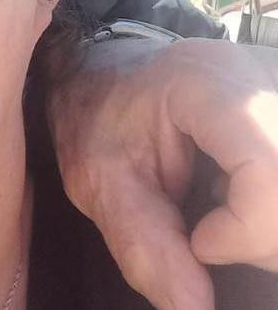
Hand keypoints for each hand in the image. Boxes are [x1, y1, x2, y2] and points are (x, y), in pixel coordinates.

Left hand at [48, 36, 277, 309]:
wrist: (112, 73)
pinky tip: (241, 199)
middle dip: (259, 239)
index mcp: (211, 85)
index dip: (245, 229)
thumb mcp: (99, 179)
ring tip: (222, 210)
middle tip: (207, 233)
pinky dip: (270, 214)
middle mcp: (267, 83)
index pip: (270, 173)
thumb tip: (192, 309)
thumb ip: (143, 244)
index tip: (198, 240)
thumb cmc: (100, 116)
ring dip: (267, 230)